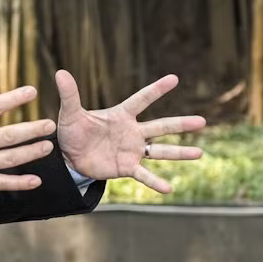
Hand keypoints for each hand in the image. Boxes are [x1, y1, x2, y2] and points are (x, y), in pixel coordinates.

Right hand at [0, 67, 54, 201]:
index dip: (13, 99)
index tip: (31, 92)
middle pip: (8, 136)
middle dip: (32, 130)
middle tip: (50, 125)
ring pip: (9, 159)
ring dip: (31, 153)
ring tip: (48, 146)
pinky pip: (0, 183)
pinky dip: (18, 183)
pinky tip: (35, 180)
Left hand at [52, 70, 206, 192]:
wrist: (69, 157)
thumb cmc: (72, 132)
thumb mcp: (70, 114)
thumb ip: (70, 95)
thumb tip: (60, 72)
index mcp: (121, 115)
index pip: (142, 100)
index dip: (157, 90)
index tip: (174, 79)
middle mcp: (132, 132)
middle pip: (161, 127)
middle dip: (181, 124)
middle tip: (202, 121)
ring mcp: (132, 151)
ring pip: (160, 151)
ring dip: (179, 153)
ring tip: (199, 153)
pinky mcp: (126, 168)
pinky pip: (144, 175)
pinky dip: (155, 182)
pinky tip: (169, 189)